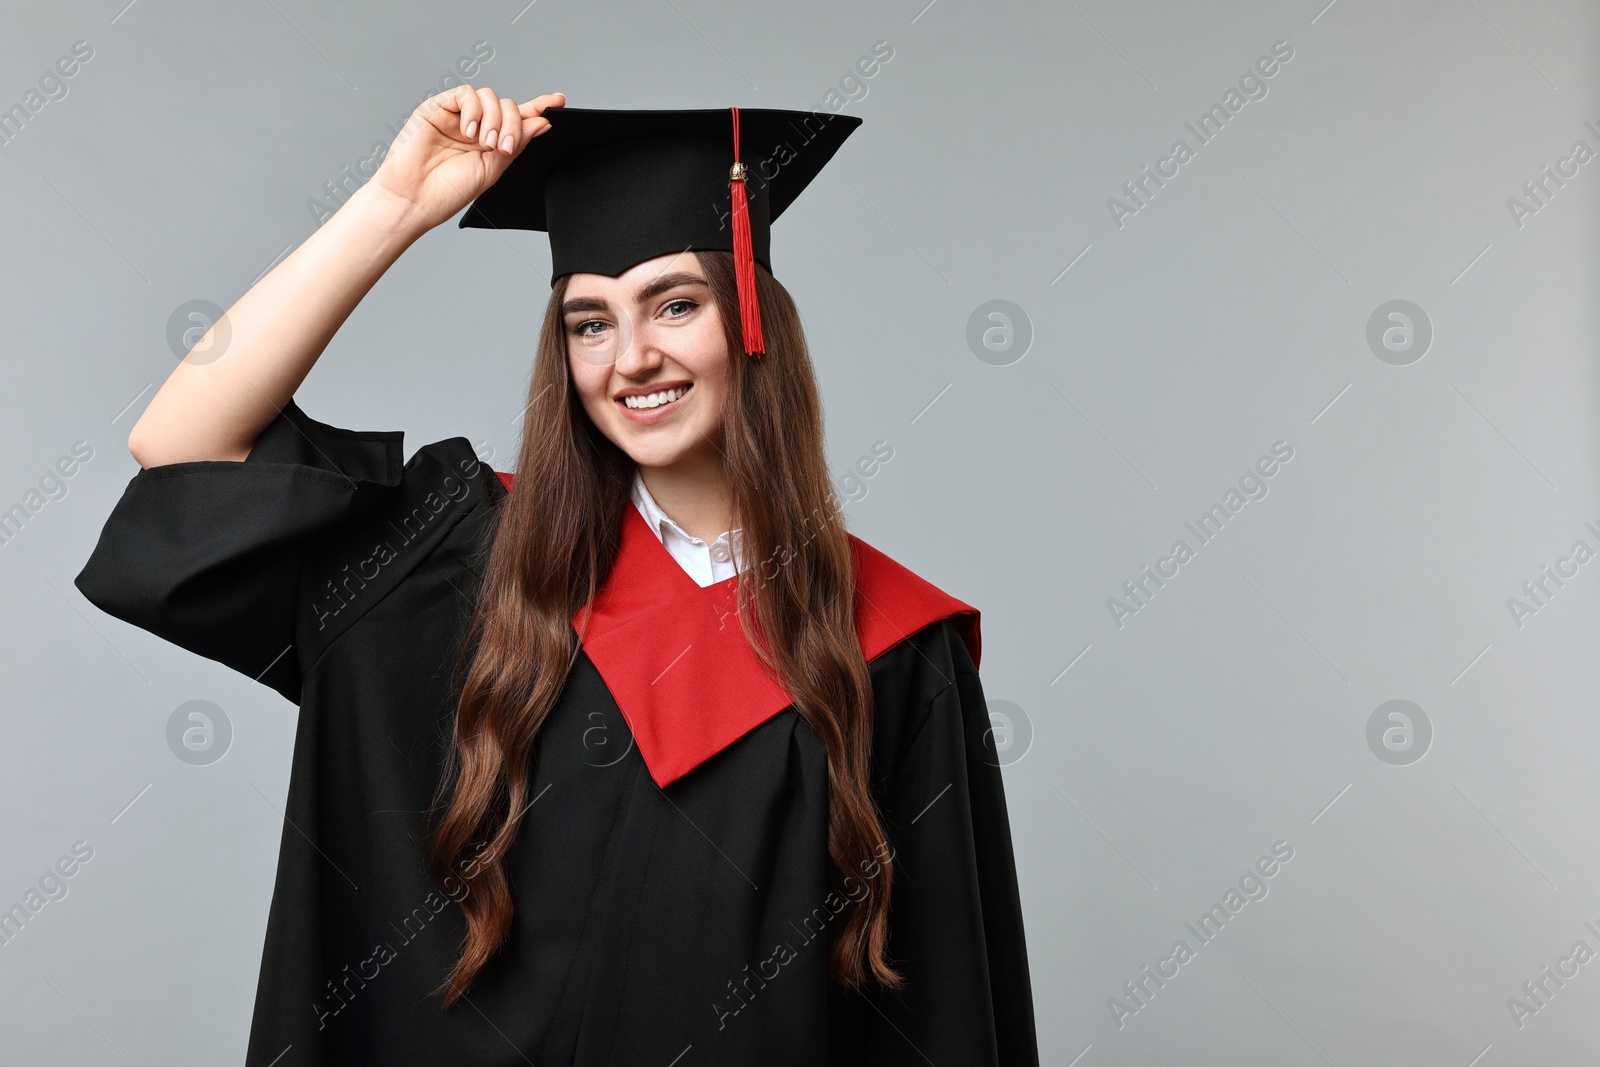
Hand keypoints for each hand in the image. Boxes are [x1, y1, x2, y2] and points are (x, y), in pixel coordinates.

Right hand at [366, 87, 563, 234]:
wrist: (416, 198)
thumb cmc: (450, 190)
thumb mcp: (493, 169)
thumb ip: (515, 143)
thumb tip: (541, 123)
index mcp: (491, 142)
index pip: (518, 119)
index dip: (539, 108)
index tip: (559, 102)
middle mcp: (477, 126)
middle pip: (508, 107)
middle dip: (512, 125)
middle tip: (501, 148)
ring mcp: (458, 116)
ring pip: (490, 98)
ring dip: (493, 119)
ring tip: (484, 144)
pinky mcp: (438, 107)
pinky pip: (466, 94)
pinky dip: (474, 111)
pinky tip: (469, 131)